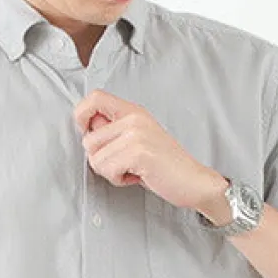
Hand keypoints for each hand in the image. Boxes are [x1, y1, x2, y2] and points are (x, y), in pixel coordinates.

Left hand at [73, 89, 221, 209]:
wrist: (195, 181)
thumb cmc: (165, 165)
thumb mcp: (138, 139)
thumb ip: (114, 131)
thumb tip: (88, 129)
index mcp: (134, 111)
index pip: (94, 97)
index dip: (82, 116)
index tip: (90, 134)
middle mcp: (134, 118)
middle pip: (88, 140)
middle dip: (100, 160)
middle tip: (124, 164)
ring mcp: (136, 134)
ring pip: (95, 159)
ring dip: (110, 172)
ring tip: (133, 170)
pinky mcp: (138, 152)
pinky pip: (108, 170)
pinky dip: (119, 180)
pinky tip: (138, 176)